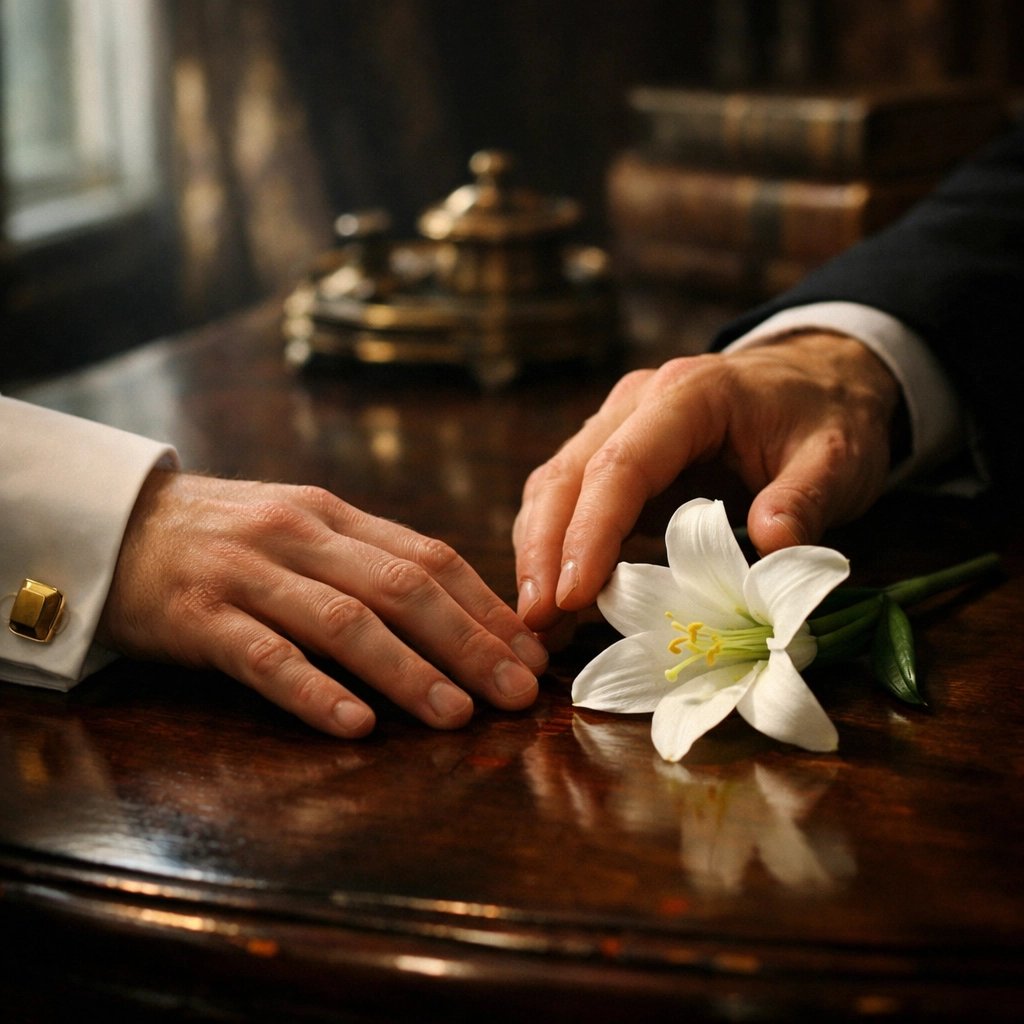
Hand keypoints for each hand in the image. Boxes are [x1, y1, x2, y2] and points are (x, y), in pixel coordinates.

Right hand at [97, 472, 547, 735]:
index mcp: (334, 516)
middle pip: (400, 588)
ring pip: (342, 621)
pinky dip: (314, 691)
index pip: (428, 557)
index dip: (485, 606)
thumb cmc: (228, 538)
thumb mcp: (303, 532)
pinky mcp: (199, 617)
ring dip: (406, 670)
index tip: (530, 652)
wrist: (117, 523)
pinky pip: (265, 657)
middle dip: (467, 642)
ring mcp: (248, 575)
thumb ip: (369, 562)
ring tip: (455, 714)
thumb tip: (456, 612)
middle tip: (515, 692)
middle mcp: (299, 537)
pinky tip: (354, 724)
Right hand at [513, 332, 900, 631]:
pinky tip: (558, 599)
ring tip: (539, 625)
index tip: (574, 597)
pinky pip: (569, 499)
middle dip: (544, 551)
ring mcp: (619, 426)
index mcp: (688, 395)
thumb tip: (769, 550)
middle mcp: (637, 404)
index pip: (620, 465)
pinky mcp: (617, 458)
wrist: (817, 378)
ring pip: (554, 487)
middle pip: (567, 475)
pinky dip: (555, 548)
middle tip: (536, 622)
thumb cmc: (826, 416)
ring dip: (539, 554)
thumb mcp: (837, 457)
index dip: (592, 533)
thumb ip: (805, 501)